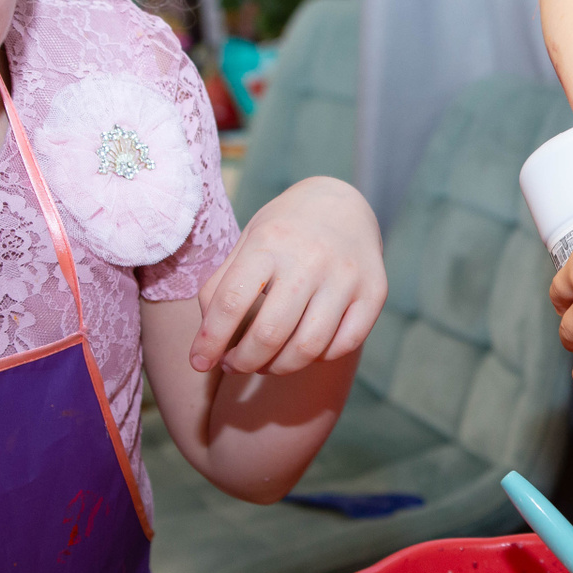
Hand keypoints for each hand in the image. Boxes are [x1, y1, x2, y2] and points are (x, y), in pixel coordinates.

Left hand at [190, 176, 385, 374]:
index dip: (210, 341)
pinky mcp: (374, 293)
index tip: (198, 362)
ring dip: (279, 368)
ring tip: (266, 364)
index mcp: (270, 243)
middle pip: (271, 333)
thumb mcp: (246, 244)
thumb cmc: (284, 232)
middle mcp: (311, 259)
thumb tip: (208, 342)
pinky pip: (344, 345)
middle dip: (245, 362)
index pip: (231, 302)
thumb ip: (221, 287)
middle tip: (235, 365)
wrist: (343, 204)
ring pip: (309, 347)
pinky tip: (304, 348)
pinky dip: (319, 358)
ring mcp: (347, 277)